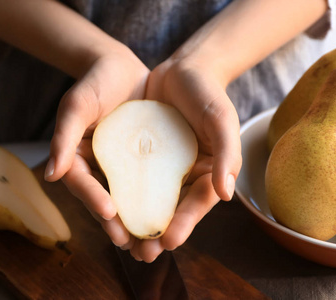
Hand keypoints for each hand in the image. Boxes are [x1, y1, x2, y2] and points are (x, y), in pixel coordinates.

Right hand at [44, 49, 149, 246]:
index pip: (82, 184)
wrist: (121, 69)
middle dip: (119, 227)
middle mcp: (99, 169)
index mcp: (77, 159)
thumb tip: (52, 176)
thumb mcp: (77, 105)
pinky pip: (149, 187)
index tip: (110, 215)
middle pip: (106, 202)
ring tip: (153, 247)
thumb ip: (63, 136)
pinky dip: (157, 204)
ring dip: (139, 225)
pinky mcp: (141, 164)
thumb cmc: (95, 83)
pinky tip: (170, 220)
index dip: (93, 200)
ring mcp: (120, 169)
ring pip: (128, 202)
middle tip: (135, 249)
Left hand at [125, 57, 241, 261]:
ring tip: (122, 243)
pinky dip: (122, 195)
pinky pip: (131, 179)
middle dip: (157, 234)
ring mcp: (162, 168)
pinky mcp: (141, 157)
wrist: (182, 70)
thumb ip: (227, 154)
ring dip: (136, 222)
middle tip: (142, 255)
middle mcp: (185, 175)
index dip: (184, 225)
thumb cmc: (208, 94)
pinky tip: (108, 209)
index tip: (168, 242)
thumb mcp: (221, 120)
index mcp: (208, 173)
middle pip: (171, 210)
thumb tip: (226, 195)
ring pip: (149, 200)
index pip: (197, 204)